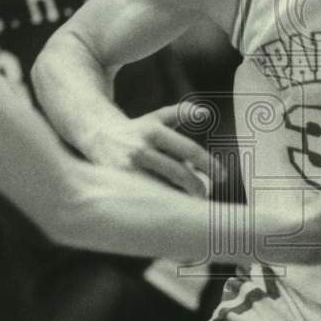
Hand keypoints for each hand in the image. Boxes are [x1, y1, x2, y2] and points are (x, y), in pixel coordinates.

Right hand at [82, 102, 220, 196]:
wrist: (98, 138)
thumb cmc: (137, 130)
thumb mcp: (157, 118)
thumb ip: (181, 113)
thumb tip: (205, 113)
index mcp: (154, 131)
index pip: (188, 149)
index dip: (208, 164)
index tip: (222, 177)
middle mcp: (140, 150)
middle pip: (177, 173)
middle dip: (197, 187)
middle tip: (207, 194)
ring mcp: (128, 169)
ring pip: (163, 190)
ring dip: (182, 199)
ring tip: (193, 202)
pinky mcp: (119, 185)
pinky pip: (148, 198)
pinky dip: (163, 204)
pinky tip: (173, 208)